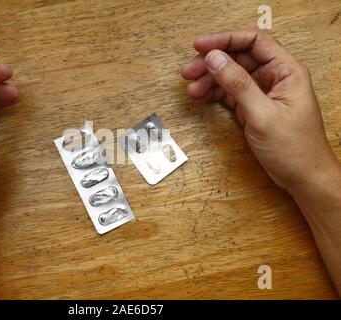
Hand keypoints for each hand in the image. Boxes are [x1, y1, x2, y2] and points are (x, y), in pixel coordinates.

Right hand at [181, 29, 339, 191]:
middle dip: (212, 62)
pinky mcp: (253, 107)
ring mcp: (262, 93)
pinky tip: (200, 97)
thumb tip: (215, 58)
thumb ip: (238, 84)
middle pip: (238, 58)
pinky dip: (214, 94)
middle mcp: (274, 77)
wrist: (302, 178)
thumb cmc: (294, 148)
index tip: (200, 46)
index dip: (225, 40)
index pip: (254, 41)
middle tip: (189, 71)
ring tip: (191, 89)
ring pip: (230, 76)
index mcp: (286, 71)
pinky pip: (229, 93)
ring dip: (209, 80)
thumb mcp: (262, 114)